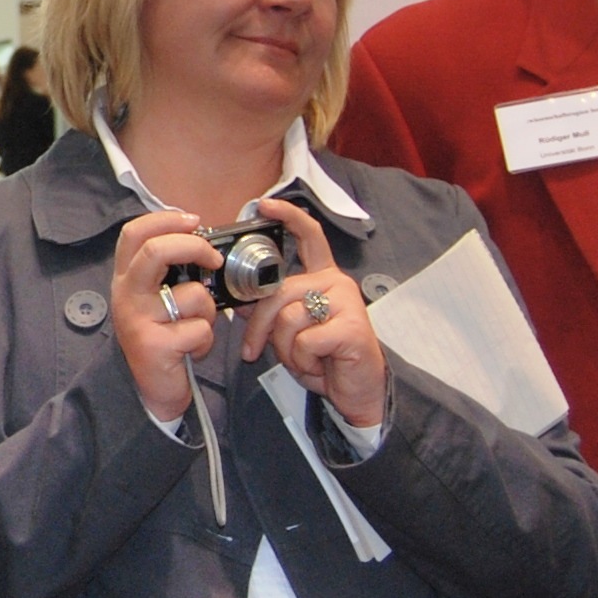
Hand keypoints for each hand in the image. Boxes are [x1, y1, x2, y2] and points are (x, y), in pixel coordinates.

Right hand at [108, 207, 230, 424]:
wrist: (148, 390)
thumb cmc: (161, 338)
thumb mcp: (155, 301)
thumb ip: (168, 273)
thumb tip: (204, 244)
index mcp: (125, 279)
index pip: (134, 233)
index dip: (165, 219)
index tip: (194, 221)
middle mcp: (126, 295)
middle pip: (155, 250)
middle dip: (194, 247)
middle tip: (214, 258)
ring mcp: (138, 320)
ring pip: (192, 294)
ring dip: (209, 311)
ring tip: (196, 327)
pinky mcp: (154, 345)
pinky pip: (200, 329)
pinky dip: (206, 340)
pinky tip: (191, 350)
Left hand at [233, 199, 389, 430]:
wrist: (359, 393)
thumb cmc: (326, 359)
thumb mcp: (289, 332)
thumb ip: (269, 310)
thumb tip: (238, 298)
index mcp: (322, 278)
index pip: (308, 236)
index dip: (287, 216)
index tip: (264, 205)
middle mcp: (336, 282)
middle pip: (278, 292)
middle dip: (258, 326)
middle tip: (252, 351)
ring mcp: (346, 302)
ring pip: (288, 318)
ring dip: (286, 349)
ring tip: (305, 358)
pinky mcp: (352, 326)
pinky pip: (305, 340)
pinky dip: (303, 360)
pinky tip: (321, 363)